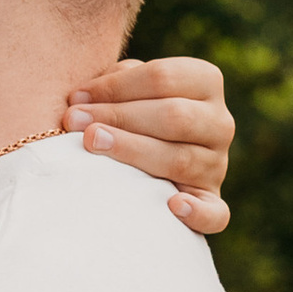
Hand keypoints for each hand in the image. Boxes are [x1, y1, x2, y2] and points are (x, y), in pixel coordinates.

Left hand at [64, 55, 236, 233]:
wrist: (147, 156)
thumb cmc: (130, 112)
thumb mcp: (128, 87)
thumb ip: (114, 83)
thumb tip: (81, 101)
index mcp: (204, 82)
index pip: (163, 78)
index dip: (116, 87)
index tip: (76, 98)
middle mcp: (219, 122)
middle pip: (174, 116)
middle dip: (119, 117)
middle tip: (74, 121)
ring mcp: (216, 164)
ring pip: (180, 159)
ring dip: (133, 151)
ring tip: (93, 144)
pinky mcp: (210, 201)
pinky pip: (215, 212)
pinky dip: (197, 212)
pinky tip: (173, 205)